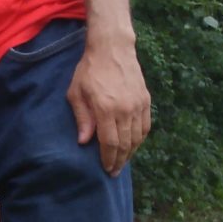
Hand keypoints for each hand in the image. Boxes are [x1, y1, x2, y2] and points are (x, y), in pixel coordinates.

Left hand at [68, 35, 151, 173]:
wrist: (112, 49)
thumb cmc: (89, 70)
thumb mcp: (76, 92)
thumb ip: (82, 118)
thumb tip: (84, 142)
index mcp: (106, 108)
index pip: (110, 142)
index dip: (108, 158)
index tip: (106, 169)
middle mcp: (125, 109)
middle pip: (125, 143)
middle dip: (119, 160)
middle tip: (113, 171)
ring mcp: (138, 105)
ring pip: (137, 137)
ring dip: (130, 152)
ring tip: (122, 161)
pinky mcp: (146, 100)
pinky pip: (146, 126)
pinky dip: (140, 139)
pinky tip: (133, 145)